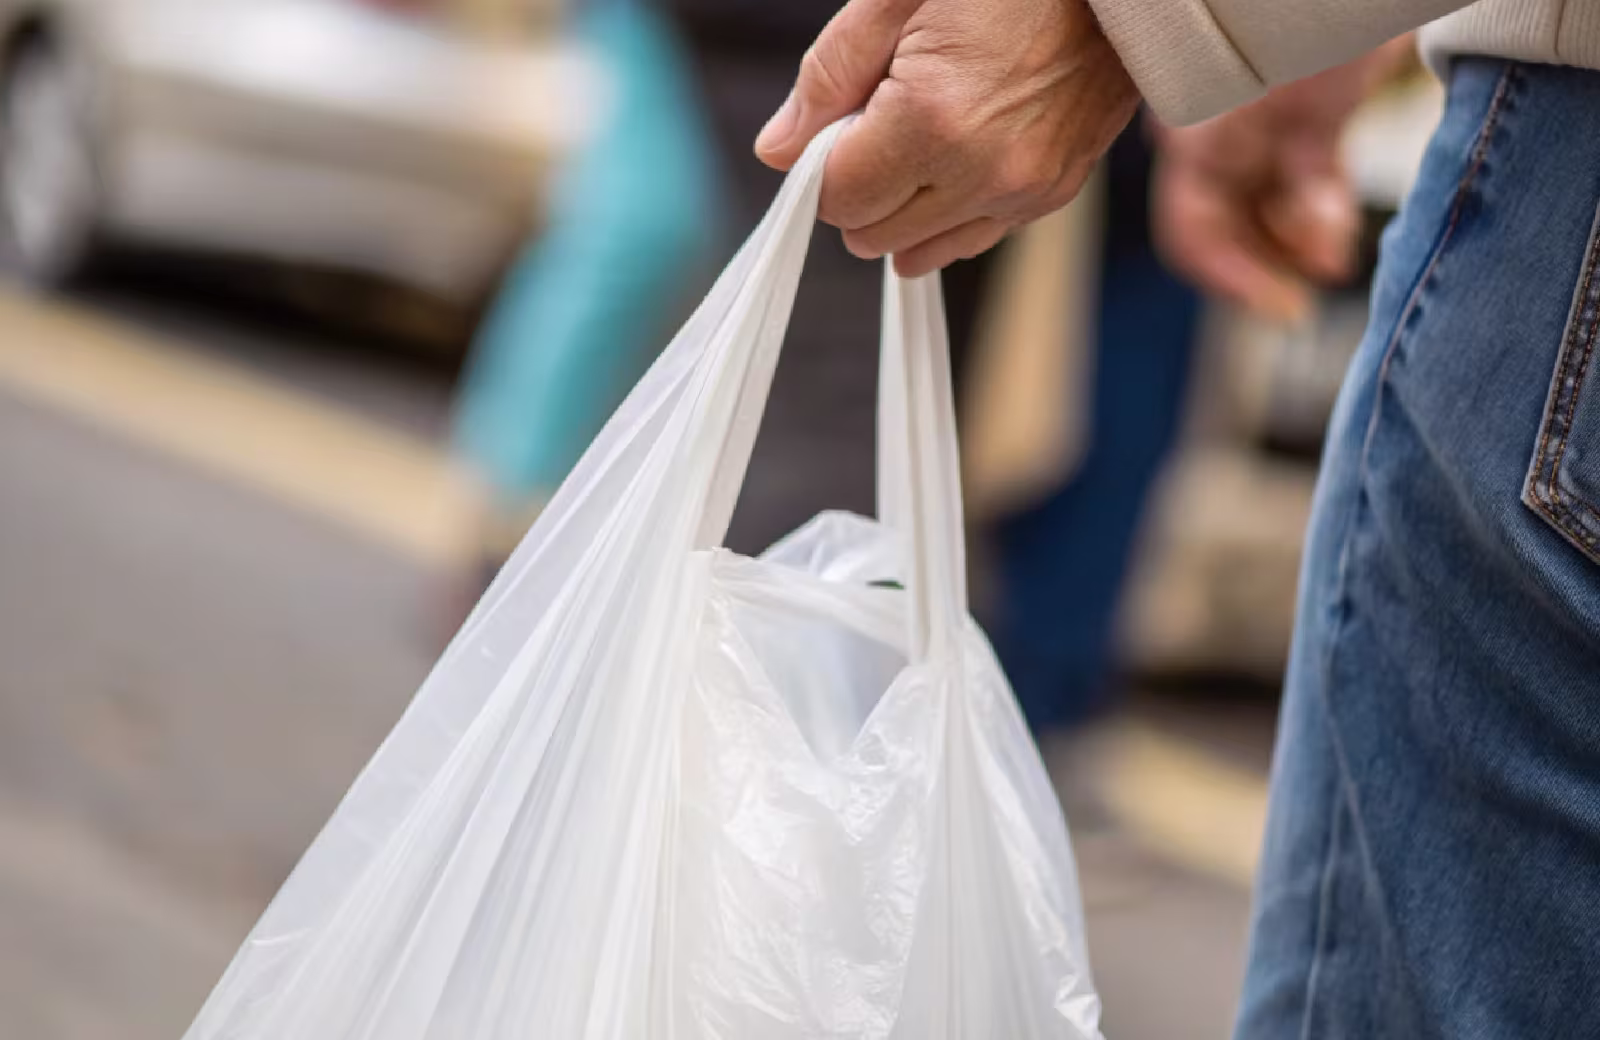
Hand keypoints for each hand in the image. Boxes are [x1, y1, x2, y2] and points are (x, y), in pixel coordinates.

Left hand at [754, 0, 1139, 276]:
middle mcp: (982, 171)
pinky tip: (958, 153)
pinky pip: (975, 237)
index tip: (839, 122)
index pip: (838, 200)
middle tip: (879, 119)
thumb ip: (829, 76)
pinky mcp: (1055, 193)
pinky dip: (951, 210)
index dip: (822, 166)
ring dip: (903, 207)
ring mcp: (1025, 190)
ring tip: (921, 135)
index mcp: (933, 118)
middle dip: (859, 188)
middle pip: (874, 235)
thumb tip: (777, 152)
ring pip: (922, 250)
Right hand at [1151, 39, 1413, 320]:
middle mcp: (1216, 138)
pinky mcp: (1302, 120)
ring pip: (1266, 215)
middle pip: (1228, 230)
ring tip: (1335, 255)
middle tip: (1306, 299)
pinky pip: (1301, 187)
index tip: (1281, 308)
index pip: (1191, 229)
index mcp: (1196, 135)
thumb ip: (1313, 180)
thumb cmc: (1322, 21)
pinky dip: (1320, 216)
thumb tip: (1324, 250)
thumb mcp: (1317, 103)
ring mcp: (1258, 130)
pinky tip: (1338, 236)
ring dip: (1299, 245)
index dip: (1230, 278)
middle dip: (1270, 265)